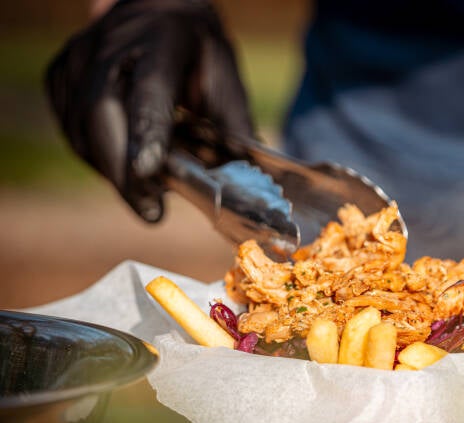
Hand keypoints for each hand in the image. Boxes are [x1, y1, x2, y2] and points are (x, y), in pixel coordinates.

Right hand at [45, 0, 253, 221]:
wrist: (156, 10)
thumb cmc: (197, 51)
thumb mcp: (225, 76)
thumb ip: (234, 125)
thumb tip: (251, 178)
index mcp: (161, 41)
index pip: (149, 90)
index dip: (146, 132)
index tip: (148, 171)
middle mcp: (112, 44)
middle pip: (102, 111)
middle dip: (122, 170)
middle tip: (150, 210)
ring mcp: (79, 57)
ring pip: (81, 126)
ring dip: (110, 170)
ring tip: (144, 199)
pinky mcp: (61, 73)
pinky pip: (70, 127)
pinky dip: (94, 157)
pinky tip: (123, 171)